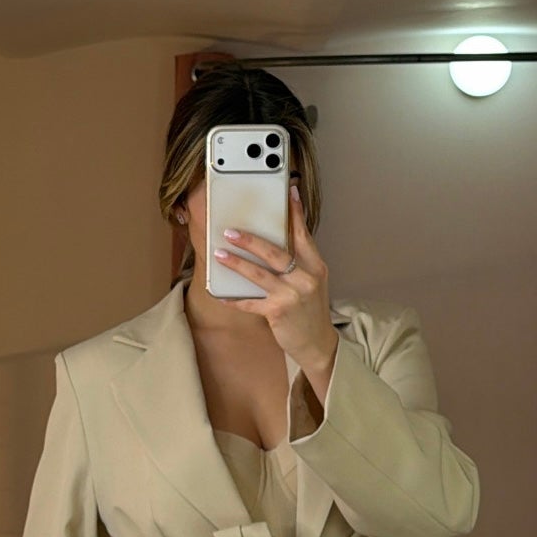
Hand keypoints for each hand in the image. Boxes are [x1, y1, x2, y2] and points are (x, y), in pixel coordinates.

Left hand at [211, 183, 338, 369]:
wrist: (317, 343)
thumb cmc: (310, 311)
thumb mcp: (312, 283)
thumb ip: (298, 263)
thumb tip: (274, 244)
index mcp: (315, 267)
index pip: (303, 235)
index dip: (295, 214)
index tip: (289, 193)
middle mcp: (306, 279)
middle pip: (275, 253)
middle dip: (251, 240)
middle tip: (230, 231)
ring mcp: (292, 296)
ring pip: (260, 275)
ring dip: (237, 264)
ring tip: (219, 254)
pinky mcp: (278, 313)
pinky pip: (251, 303)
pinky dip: (234, 299)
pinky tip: (220, 294)